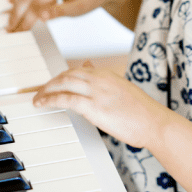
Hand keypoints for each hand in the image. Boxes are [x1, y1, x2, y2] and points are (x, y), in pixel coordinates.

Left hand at [32, 61, 165, 148]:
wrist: (153, 121)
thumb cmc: (142, 111)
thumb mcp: (124, 90)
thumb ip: (108, 83)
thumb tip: (96, 78)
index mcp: (107, 74)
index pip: (78, 70)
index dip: (62, 77)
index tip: (54, 83)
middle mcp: (99, 79)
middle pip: (67, 74)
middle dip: (51, 82)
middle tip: (41, 90)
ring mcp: (96, 91)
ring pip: (63, 83)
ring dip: (46, 89)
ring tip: (37, 97)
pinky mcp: (93, 106)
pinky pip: (65, 99)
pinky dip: (50, 99)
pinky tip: (42, 103)